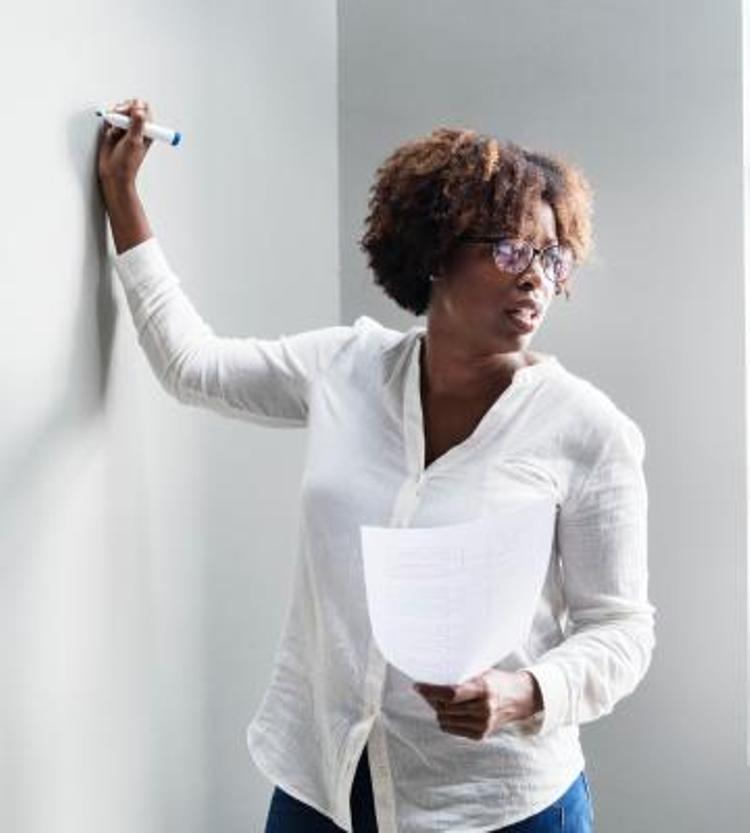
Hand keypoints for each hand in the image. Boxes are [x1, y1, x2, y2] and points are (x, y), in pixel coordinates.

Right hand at [97, 97, 154, 188]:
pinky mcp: (113, 130)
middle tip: (119, 118)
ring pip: (120, 110)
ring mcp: (125, 128)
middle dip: (123, 107)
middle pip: (131, 106)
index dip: (136, 107)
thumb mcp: (134, 142)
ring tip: (113, 123)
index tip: (130, 114)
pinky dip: (108, 118)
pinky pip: (110, 117)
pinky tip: (108, 127)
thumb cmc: (127, 163)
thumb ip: (137, 123)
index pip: (144, 108)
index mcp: (147, 130)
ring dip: (114, 112)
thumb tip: (139, 108)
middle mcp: (136, 127)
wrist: (113, 174)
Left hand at [413, 669, 540, 741]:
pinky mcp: (480, 735)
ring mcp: (482, 725)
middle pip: (445, 708)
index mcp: (483, 689)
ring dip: (439, 710)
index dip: (431, 691)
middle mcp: (484, 709)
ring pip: (445, 720)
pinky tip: (452, 710)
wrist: (519, 699)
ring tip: (443, 700)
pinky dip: (446, 719)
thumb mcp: (480, 673)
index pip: (450, 694)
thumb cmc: (495, 681)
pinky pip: (451, 728)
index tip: (418, 686)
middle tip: (428, 690)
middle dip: (432, 699)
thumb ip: (459, 677)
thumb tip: (430, 682)